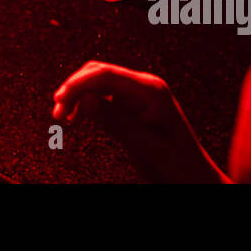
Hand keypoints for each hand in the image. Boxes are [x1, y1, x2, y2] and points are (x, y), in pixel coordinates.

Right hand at [53, 61, 221, 182]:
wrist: (193, 177)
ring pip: (97, 82)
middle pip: (98, 73)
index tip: (59, 103)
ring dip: (78, 95)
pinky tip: (76, 116)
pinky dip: (86, 103)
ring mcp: (137, 94)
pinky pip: (103, 95)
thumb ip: (116, 122)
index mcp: (151, 91)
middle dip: (74, 88)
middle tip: (57, 114)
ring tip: (63, 116)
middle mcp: (144, 86)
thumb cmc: (177, 165)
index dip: (78, 85)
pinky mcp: (131, 104)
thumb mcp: (146, 147)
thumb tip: (85, 99)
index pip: (106, 75)